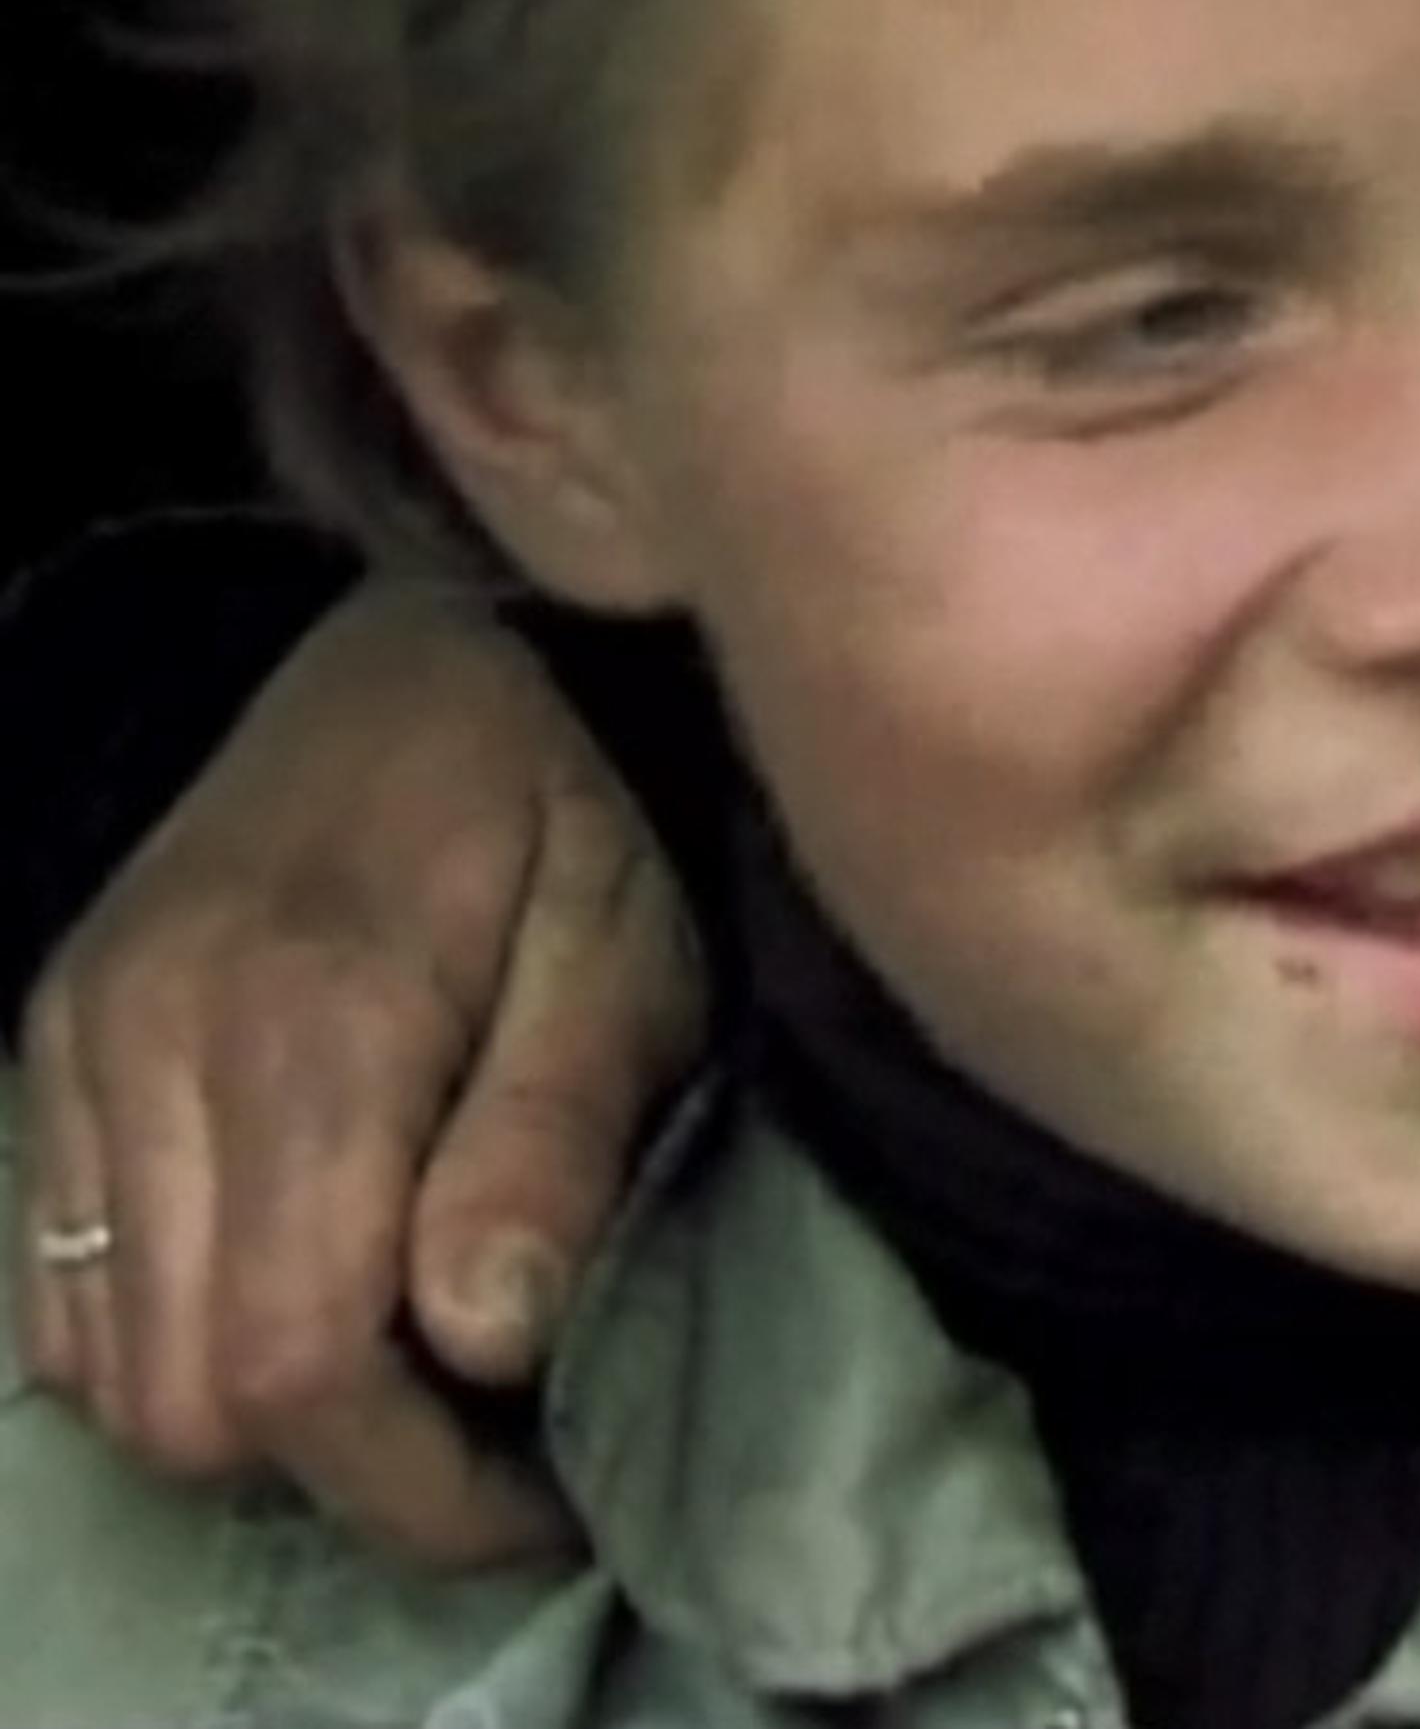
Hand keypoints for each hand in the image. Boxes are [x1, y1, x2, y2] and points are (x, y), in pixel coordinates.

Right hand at [12, 581, 703, 1567]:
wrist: (414, 651)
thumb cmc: (566, 805)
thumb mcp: (628, 951)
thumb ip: (553, 1137)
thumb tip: (485, 1338)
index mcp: (310, 1029)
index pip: (303, 1364)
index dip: (420, 1485)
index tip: (542, 1501)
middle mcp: (152, 1052)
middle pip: (191, 1399)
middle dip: (351, 1471)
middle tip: (497, 1453)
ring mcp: (80, 1055)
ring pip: (113, 1371)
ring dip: (261, 1422)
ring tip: (417, 1384)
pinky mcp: (52, 1056)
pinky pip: (61, 1293)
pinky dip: (174, 1348)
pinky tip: (309, 1305)